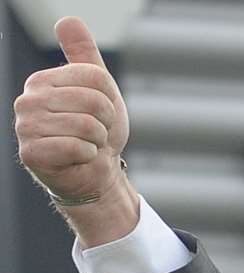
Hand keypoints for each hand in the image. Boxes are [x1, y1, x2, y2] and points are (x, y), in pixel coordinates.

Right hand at [13, 17, 138, 241]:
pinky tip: (78, 159)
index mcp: (42, 81)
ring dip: (98, 141)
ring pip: (87, 125)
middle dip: (106, 122)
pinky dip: (88, 156)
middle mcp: (27, 100)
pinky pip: (77, 147)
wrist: (95, 172)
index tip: (100, 113)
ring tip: (87, 145)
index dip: (109, 99)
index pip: (95, 77)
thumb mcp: (98, 89)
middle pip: (93, 101)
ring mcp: (25, 127)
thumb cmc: (96, 130)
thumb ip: (83, 56)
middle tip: (95, 134)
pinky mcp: (31, 154)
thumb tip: (68, 20)